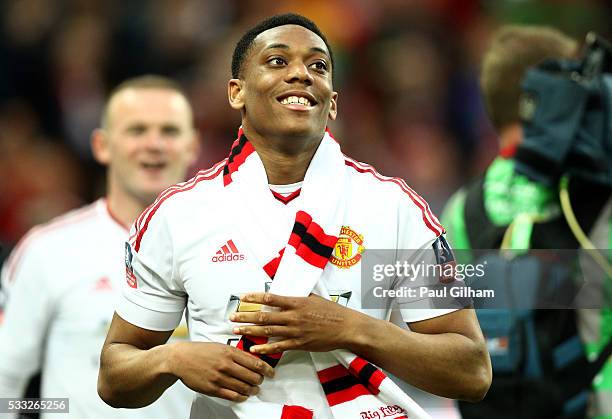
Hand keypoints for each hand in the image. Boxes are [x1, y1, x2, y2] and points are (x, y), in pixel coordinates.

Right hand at [169, 341, 274, 401]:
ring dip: (252, 390)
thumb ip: (236, 353)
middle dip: (260, 380)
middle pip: (253, 377)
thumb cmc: (200, 351)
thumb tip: (251, 359)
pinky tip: (243, 395)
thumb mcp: (220, 346)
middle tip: (261, 381)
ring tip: (254, 389)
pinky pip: (233, 396)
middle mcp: (226, 365)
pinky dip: (242, 397)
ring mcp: (220, 378)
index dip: (267, 370)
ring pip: (244, 388)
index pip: (255, 363)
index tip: (271, 373)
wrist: (180, 358)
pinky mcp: (213, 388)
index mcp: (229, 352)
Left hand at [229, 293, 364, 353]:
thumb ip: (298, 297)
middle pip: (265, 316)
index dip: (255, 297)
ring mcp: (295, 331)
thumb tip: (284, 292)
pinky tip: (253, 348)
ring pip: (268, 330)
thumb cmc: (331, 311)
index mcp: (296, 302)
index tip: (242, 297)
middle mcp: (293, 316)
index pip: (271, 298)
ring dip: (250, 330)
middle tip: (232, 316)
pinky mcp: (299, 343)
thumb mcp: (314, 298)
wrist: (346, 327)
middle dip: (246, 316)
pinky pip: (278, 346)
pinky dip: (265, 347)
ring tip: (237, 330)